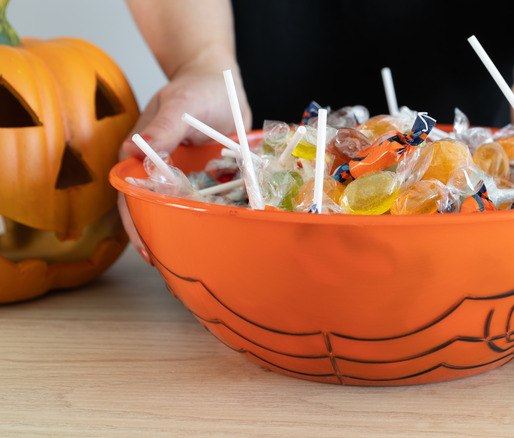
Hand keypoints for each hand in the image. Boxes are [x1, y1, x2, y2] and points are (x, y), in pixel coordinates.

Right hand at [118, 66, 251, 262]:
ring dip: (187, 236)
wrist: (221, 81)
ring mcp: (186, 178)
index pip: (130, 196)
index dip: (135, 224)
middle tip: (173, 271)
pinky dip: (213, 220)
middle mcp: (161, 172)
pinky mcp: (209, 179)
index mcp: (142, 156)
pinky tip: (222, 239)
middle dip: (160, 240)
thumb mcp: (180, 104)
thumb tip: (134, 148)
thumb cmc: (196, 89)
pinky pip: (209, 204)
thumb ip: (163, 127)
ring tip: (194, 266)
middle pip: (154, 212)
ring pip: (181, 212)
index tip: (148, 249)